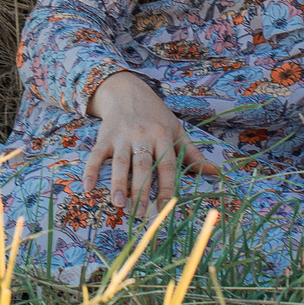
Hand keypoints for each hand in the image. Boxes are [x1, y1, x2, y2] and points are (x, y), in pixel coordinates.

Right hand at [85, 72, 220, 217]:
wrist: (127, 91)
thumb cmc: (155, 116)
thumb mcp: (176, 130)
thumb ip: (192, 154)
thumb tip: (216, 173)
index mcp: (162, 136)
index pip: (166, 164)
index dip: (167, 185)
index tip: (165, 206)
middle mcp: (142, 136)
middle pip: (142, 166)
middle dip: (141, 191)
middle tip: (140, 213)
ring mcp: (122, 136)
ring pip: (121, 162)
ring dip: (118, 183)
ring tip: (118, 203)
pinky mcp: (104, 136)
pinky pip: (96, 155)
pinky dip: (91, 170)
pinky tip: (87, 187)